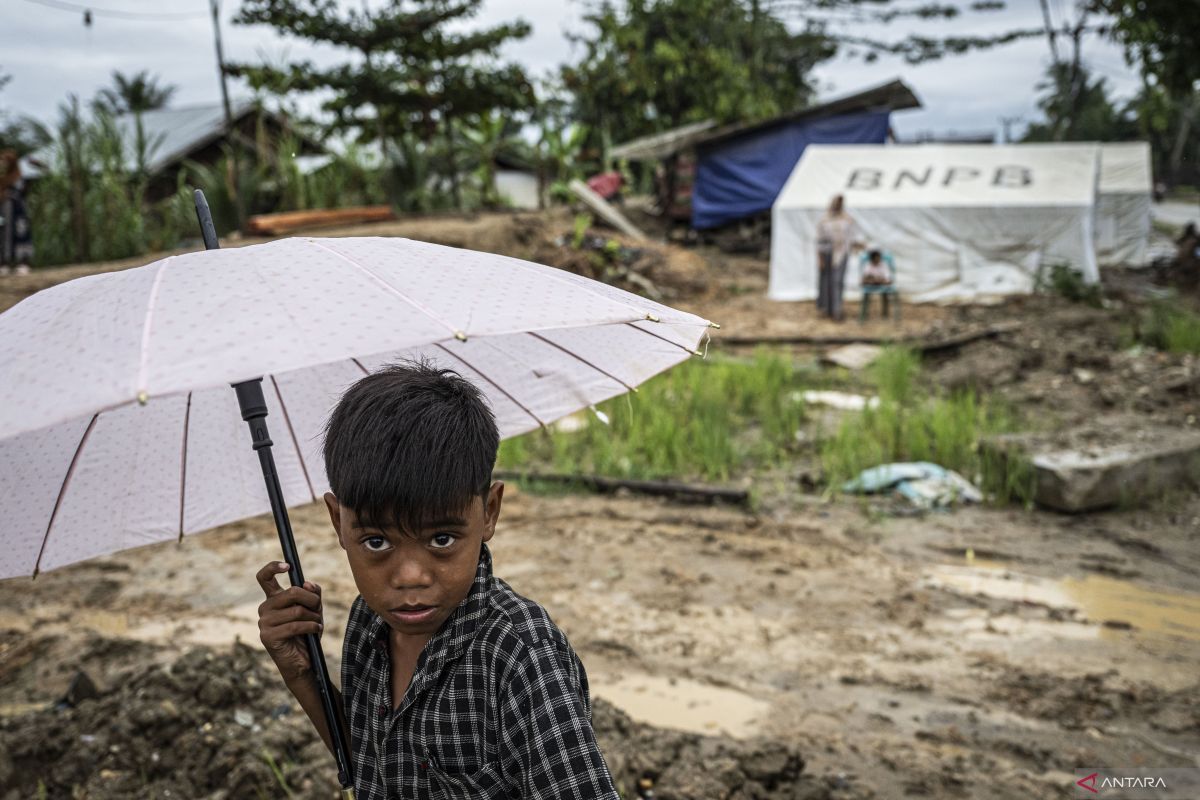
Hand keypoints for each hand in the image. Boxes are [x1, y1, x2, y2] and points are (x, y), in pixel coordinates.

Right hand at [256, 561, 323, 681]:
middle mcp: (265, 608)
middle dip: (312, 600)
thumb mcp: (314, 609)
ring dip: (314, 617)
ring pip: (296, 610)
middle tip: (318, 609)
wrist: (303, 662)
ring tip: (317, 624)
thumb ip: (312, 594)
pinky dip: (311, 627)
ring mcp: (264, 622)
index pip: (264, 577)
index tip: (288, 566)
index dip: (273, 567)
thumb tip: (306, 583)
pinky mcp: (267, 636)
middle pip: (292, 592)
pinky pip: (295, 625)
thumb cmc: (307, 633)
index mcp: (273, 599)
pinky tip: (316, 631)